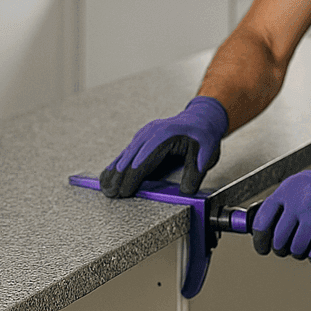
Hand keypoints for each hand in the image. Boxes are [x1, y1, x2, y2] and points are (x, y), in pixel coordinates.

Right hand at [101, 96, 227, 197]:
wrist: (202, 117)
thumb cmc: (204, 135)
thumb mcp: (206, 154)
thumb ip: (195, 173)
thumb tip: (185, 191)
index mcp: (164, 135)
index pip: (144, 159)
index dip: (133, 177)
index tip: (125, 191)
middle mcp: (150, 133)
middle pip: (130, 157)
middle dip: (118, 176)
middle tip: (110, 193)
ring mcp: (144, 135)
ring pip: (126, 155)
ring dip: (114, 171)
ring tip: (105, 187)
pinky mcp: (143, 139)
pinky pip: (128, 153)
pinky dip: (118, 164)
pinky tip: (110, 174)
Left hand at [251, 150, 310, 264]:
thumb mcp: (295, 185)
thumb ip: (278, 204)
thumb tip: (259, 228)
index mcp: (286, 191)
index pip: (262, 221)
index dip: (259, 239)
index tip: (261, 247)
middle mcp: (299, 203)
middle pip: (278, 240)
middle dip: (279, 248)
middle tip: (283, 248)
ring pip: (296, 250)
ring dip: (298, 252)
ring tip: (302, 245)